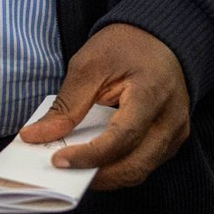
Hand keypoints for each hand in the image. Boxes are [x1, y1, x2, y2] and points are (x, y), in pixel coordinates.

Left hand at [19, 23, 189, 189]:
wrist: (157, 37)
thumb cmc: (123, 46)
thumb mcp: (88, 65)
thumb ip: (67, 105)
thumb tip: (36, 135)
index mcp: (151, 93)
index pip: (122, 137)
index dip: (90, 155)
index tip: (58, 160)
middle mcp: (171, 119)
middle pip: (135, 165)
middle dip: (97, 175)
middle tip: (62, 172)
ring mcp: (176, 132)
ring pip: (140, 170)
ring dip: (106, 176)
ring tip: (74, 169)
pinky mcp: (173, 139)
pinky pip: (145, 163)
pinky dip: (118, 168)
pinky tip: (94, 162)